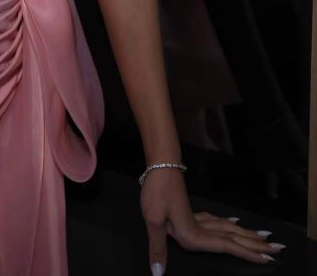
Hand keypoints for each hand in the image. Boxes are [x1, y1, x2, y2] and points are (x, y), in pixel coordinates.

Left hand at [140, 167, 285, 272]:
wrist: (158, 165)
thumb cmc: (156, 191)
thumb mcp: (152, 220)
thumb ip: (158, 248)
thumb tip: (158, 273)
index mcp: (192, 234)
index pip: (226, 246)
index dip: (247, 253)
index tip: (267, 258)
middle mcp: (199, 227)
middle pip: (232, 236)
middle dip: (254, 244)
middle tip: (278, 247)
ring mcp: (196, 217)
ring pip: (226, 227)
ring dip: (245, 233)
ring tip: (263, 237)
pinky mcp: (190, 210)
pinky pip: (215, 220)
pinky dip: (228, 223)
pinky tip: (233, 222)